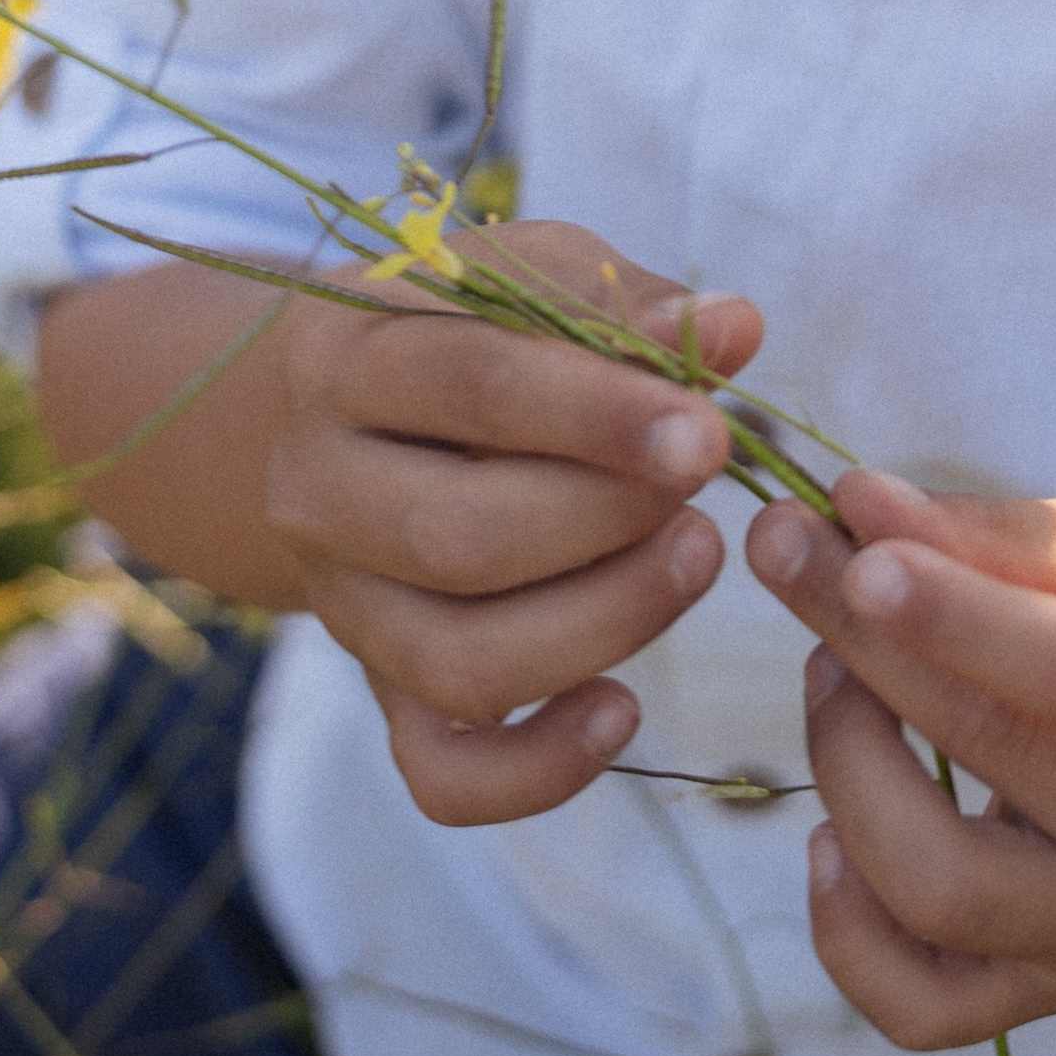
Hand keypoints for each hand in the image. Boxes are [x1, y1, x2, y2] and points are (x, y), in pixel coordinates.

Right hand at [263, 225, 761, 825]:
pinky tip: (624, 708)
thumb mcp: (529, 280)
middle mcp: (321, 490)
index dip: (599, 417)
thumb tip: (734, 327)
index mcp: (350, 360)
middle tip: (705, 498)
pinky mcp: (381, 694)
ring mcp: (345, 607)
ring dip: (601, 625)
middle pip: (458, 539)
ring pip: (458, 663)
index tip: (709, 433)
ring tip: (693, 560)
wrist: (342, 418)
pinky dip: (540, 769)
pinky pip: (443, 776)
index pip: (471, 387)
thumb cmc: (468, 334)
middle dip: (607, 525)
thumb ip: (625, 305)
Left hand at [746, 470, 1055, 1048]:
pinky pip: (917, 1007)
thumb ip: (989, 534)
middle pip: (993, 755)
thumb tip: (852, 510)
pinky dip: (843, 929)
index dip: (961, 618)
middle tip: (786, 548)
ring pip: (938, 889)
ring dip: (844, 766)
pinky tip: (827, 837)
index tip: (858, 555)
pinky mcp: (1053, 996)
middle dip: (865, 644)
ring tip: (828, 673)